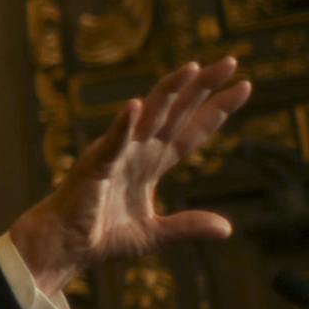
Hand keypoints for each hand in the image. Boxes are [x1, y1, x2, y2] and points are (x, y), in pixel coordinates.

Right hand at [9, 57, 251, 295]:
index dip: (217, 110)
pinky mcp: (95, 166)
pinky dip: (123, 125)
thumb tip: (228, 230)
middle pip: (176, 112)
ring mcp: (116, 154)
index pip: (191, 131)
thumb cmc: (101, 236)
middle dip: (202, 87)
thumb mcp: (155, 234)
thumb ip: (188, 226)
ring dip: (169, 92)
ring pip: (148, 116)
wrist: (65, 246)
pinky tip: (136, 105)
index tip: (244, 87)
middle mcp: (138, 151)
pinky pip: (112, 142)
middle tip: (230, 62)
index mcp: (152, 164)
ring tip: (192, 68)